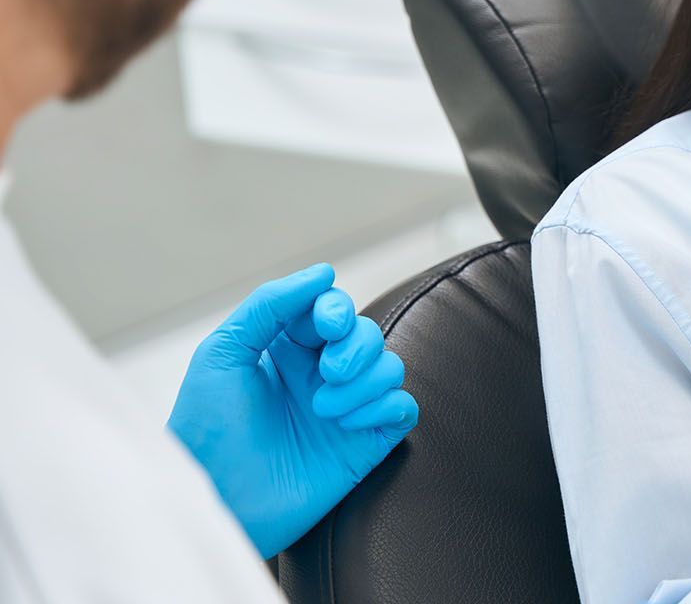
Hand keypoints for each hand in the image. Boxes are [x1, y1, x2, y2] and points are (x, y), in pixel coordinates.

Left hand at [167, 263, 419, 557]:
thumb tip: (324, 272)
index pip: (331, 309)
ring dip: (364, 382)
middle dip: (355, 346)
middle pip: (367, 334)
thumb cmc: (207, 429)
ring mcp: (345, 409)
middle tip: (328, 372)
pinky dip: (383, 407)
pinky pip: (403, 407)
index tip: (325, 326)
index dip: (335, 309)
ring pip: (390, 367)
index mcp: (286, 351)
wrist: (216, 498)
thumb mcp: (223, 353)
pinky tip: (347, 425)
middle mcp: (319, 376)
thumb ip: (269, 304)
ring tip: (324, 409)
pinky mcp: (365, 442)